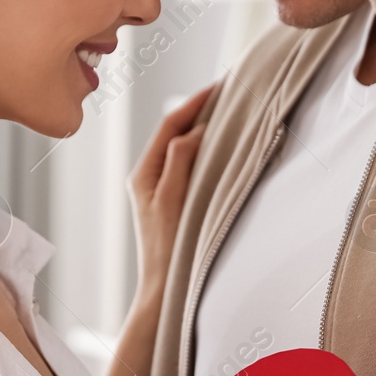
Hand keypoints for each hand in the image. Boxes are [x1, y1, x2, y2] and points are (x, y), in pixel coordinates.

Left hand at [127, 85, 212, 306]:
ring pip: (185, 149)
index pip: (170, 125)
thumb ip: (180, 160)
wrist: (165, 290)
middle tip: (230, 93)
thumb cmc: (167, 250)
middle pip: (176, 133)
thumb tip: (196, 129)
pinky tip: (226, 149)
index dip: (194, 102)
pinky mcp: (175, 203)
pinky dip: (208, 152)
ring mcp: (162, 191)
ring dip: (205, 130)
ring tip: (231, 113)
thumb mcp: (172, 199)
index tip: (220, 85)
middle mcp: (150, 178)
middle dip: (201, 111)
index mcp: (144, 173)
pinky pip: (191, 167)